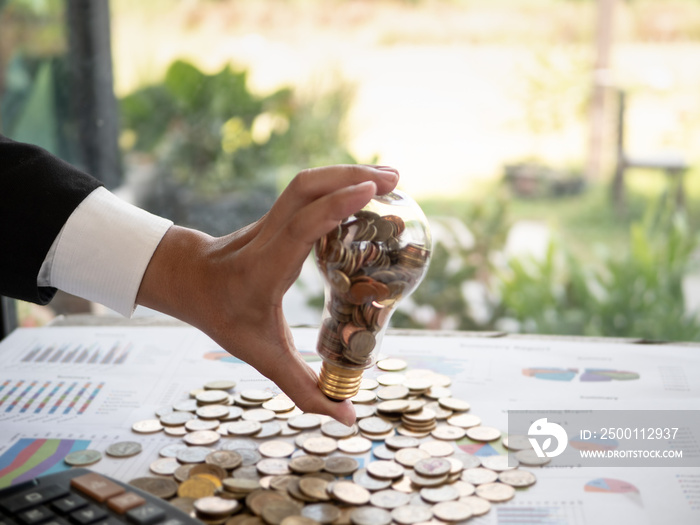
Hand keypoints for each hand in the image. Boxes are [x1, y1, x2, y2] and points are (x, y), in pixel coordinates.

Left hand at [136, 165, 398, 424]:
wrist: (190, 278)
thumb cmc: (225, 315)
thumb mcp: (262, 356)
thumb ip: (303, 389)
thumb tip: (346, 418)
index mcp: (265, 267)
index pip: (299, 227)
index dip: (333, 207)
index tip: (368, 192)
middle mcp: (269, 234)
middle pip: (306, 188)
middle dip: (350, 176)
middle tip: (394, 179)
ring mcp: (272, 218)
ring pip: (307, 181)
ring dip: (347, 172)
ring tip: (389, 177)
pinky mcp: (278, 213)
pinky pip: (310, 189)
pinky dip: (338, 181)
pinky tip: (363, 189)